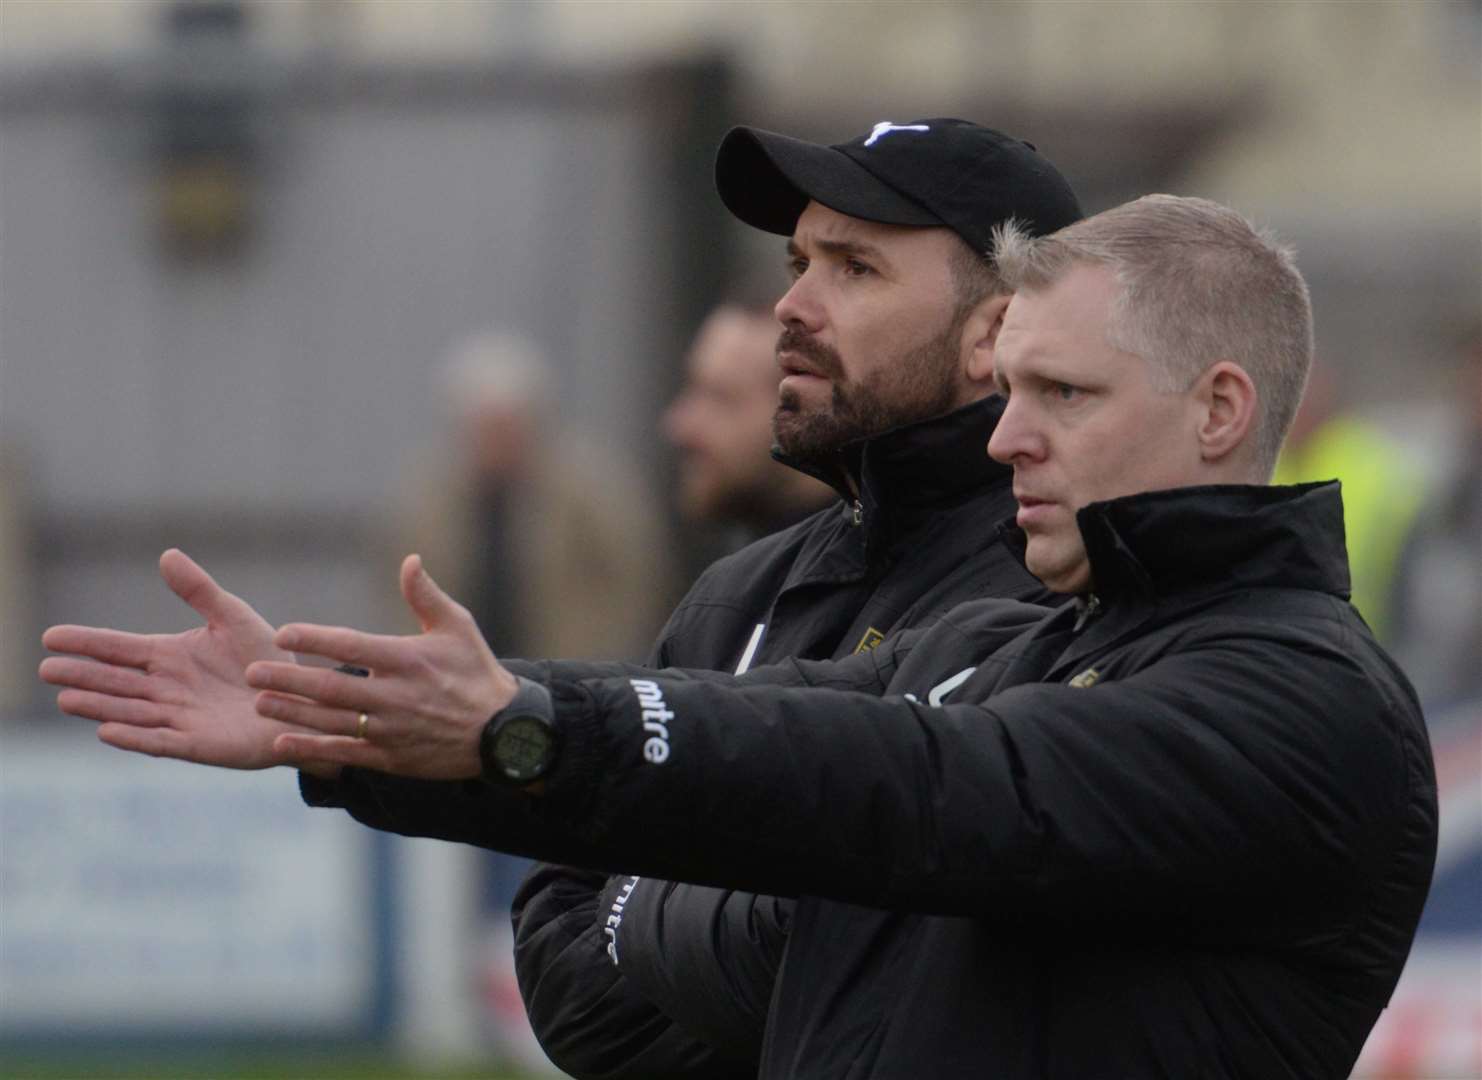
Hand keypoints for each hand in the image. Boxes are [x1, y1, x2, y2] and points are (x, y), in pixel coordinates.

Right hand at [40, 549, 308, 769]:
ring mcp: (178, 718)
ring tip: (66, 699)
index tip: (50, 637)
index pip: (119, 648)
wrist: (300, 698)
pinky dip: (135, 737)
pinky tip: (107, 732)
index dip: (87, 642)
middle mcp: (166, 688)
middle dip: (82, 676)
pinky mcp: (197, 744)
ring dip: (99, 707)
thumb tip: (166, 555)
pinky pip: (160, 741)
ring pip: (130, 711)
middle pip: (115, 682)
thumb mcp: (234, 617)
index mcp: (170, 657)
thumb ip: (200, 591)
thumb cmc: (266, 658)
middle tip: (46, 669)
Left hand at [247, 554, 518, 779]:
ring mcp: (391, 729)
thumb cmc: (477, 673)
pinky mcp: (391, 757)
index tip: (282, 632)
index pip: (351, 646)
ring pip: (331, 720)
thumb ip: (426, 596)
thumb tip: (409, 559)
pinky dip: (311, 749)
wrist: (504, 734)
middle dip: (288, 678)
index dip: (314, 638)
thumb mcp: (459, 627)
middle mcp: (395, 695)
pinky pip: (344, 752)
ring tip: (259, 702)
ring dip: (291, 712)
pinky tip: (280, 744)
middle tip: (252, 671)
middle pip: (331, 686)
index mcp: (408, 659)